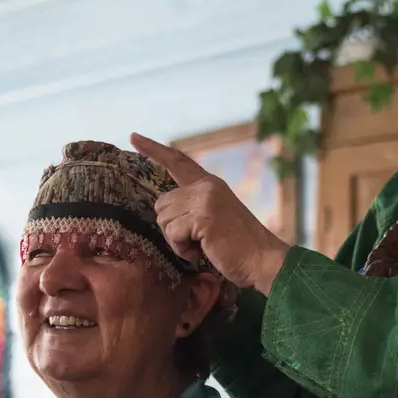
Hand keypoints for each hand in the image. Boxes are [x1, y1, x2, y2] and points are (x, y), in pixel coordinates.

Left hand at [129, 133, 289, 293]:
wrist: (263, 260)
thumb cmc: (239, 247)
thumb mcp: (216, 217)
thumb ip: (194, 206)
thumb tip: (164, 210)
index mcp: (211, 184)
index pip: (178, 162)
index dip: (154, 150)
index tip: (133, 137)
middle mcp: (207, 186)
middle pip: (162, 204)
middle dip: (173, 229)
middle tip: (197, 241)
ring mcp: (205, 199)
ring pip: (164, 220)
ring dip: (178, 241)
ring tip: (203, 246)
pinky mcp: (203, 216)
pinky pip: (173, 233)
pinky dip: (183, 250)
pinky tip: (203, 252)